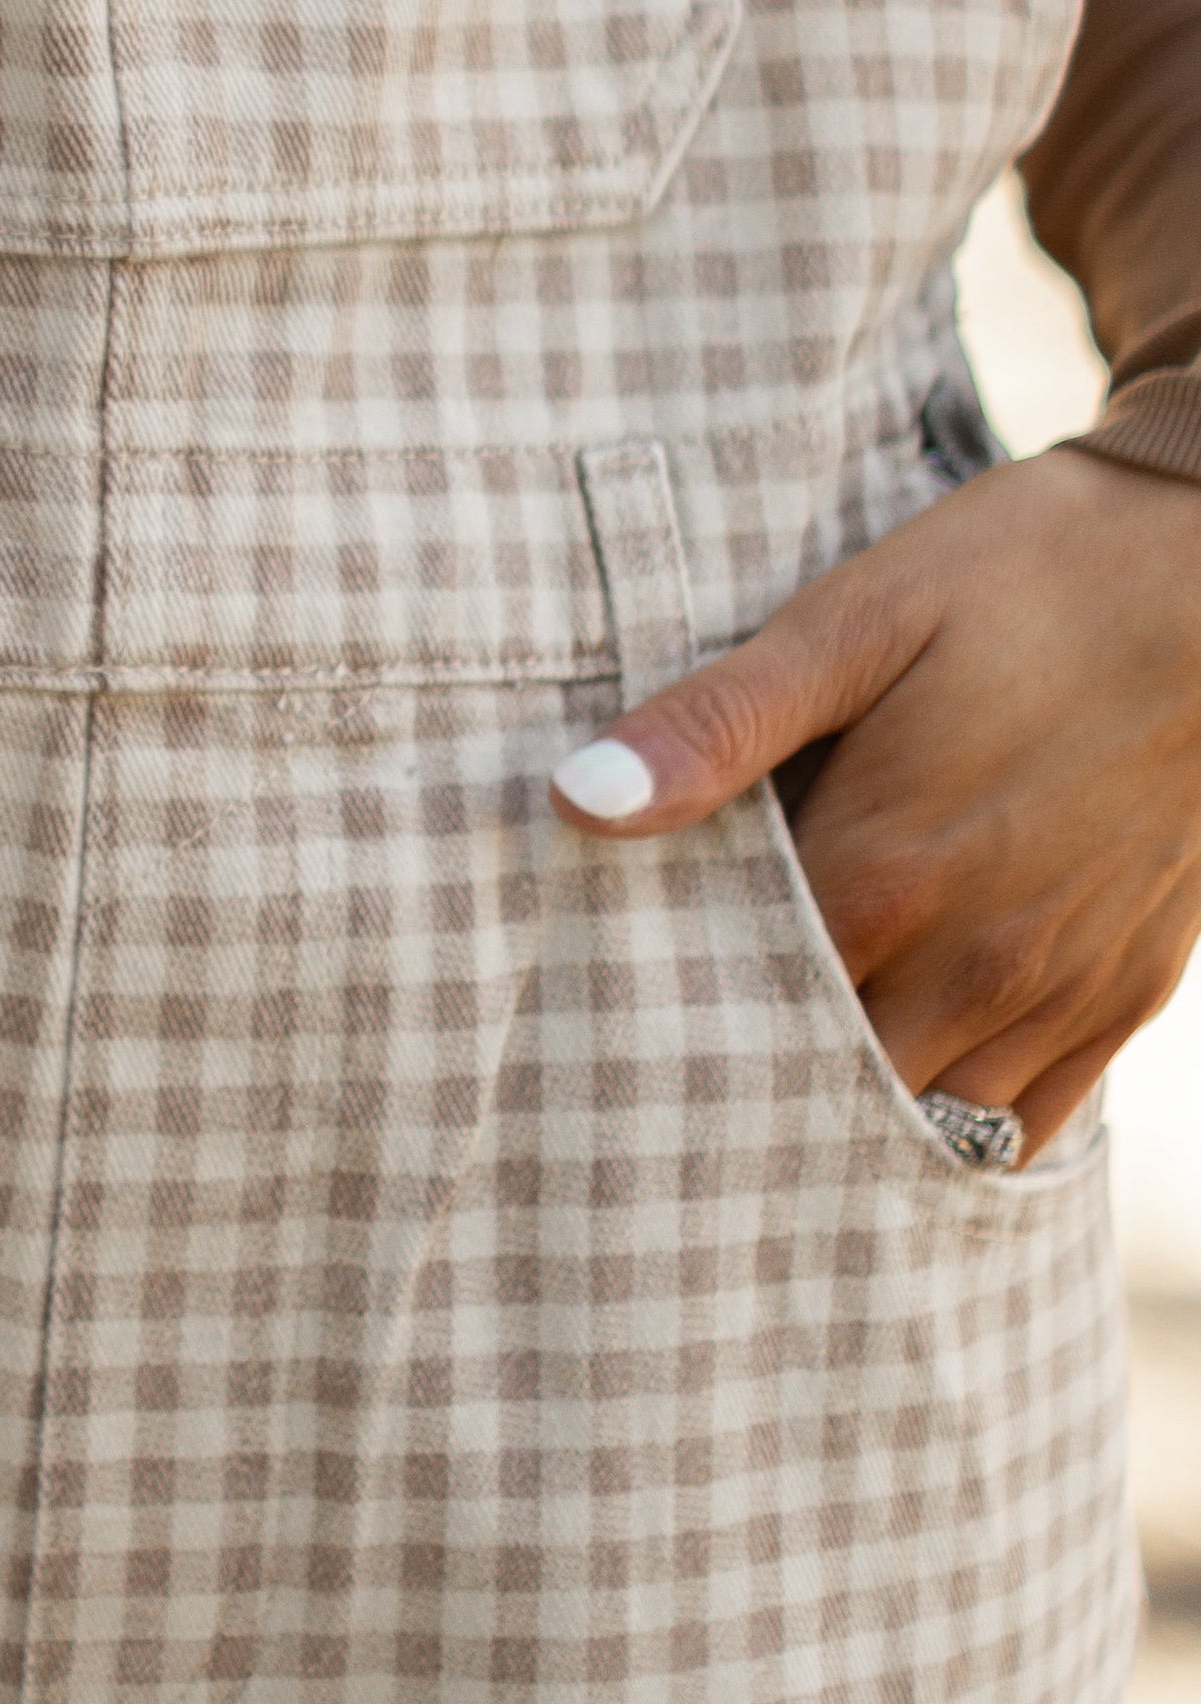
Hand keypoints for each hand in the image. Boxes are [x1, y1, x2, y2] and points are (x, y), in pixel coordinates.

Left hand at [549, 441, 1200, 1158]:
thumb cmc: (1023, 580)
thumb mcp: (854, 621)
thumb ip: (719, 723)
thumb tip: (577, 799)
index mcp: (885, 876)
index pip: (735, 1011)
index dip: (662, 1018)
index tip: (601, 1014)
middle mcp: (976, 964)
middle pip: (825, 1086)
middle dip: (745, 1082)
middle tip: (665, 1065)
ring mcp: (1061, 990)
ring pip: (928, 1124)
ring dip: (848, 1113)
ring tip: (765, 1082)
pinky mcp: (1126, 993)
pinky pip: (1027, 1122)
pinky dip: (956, 1123)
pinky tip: (895, 1083)